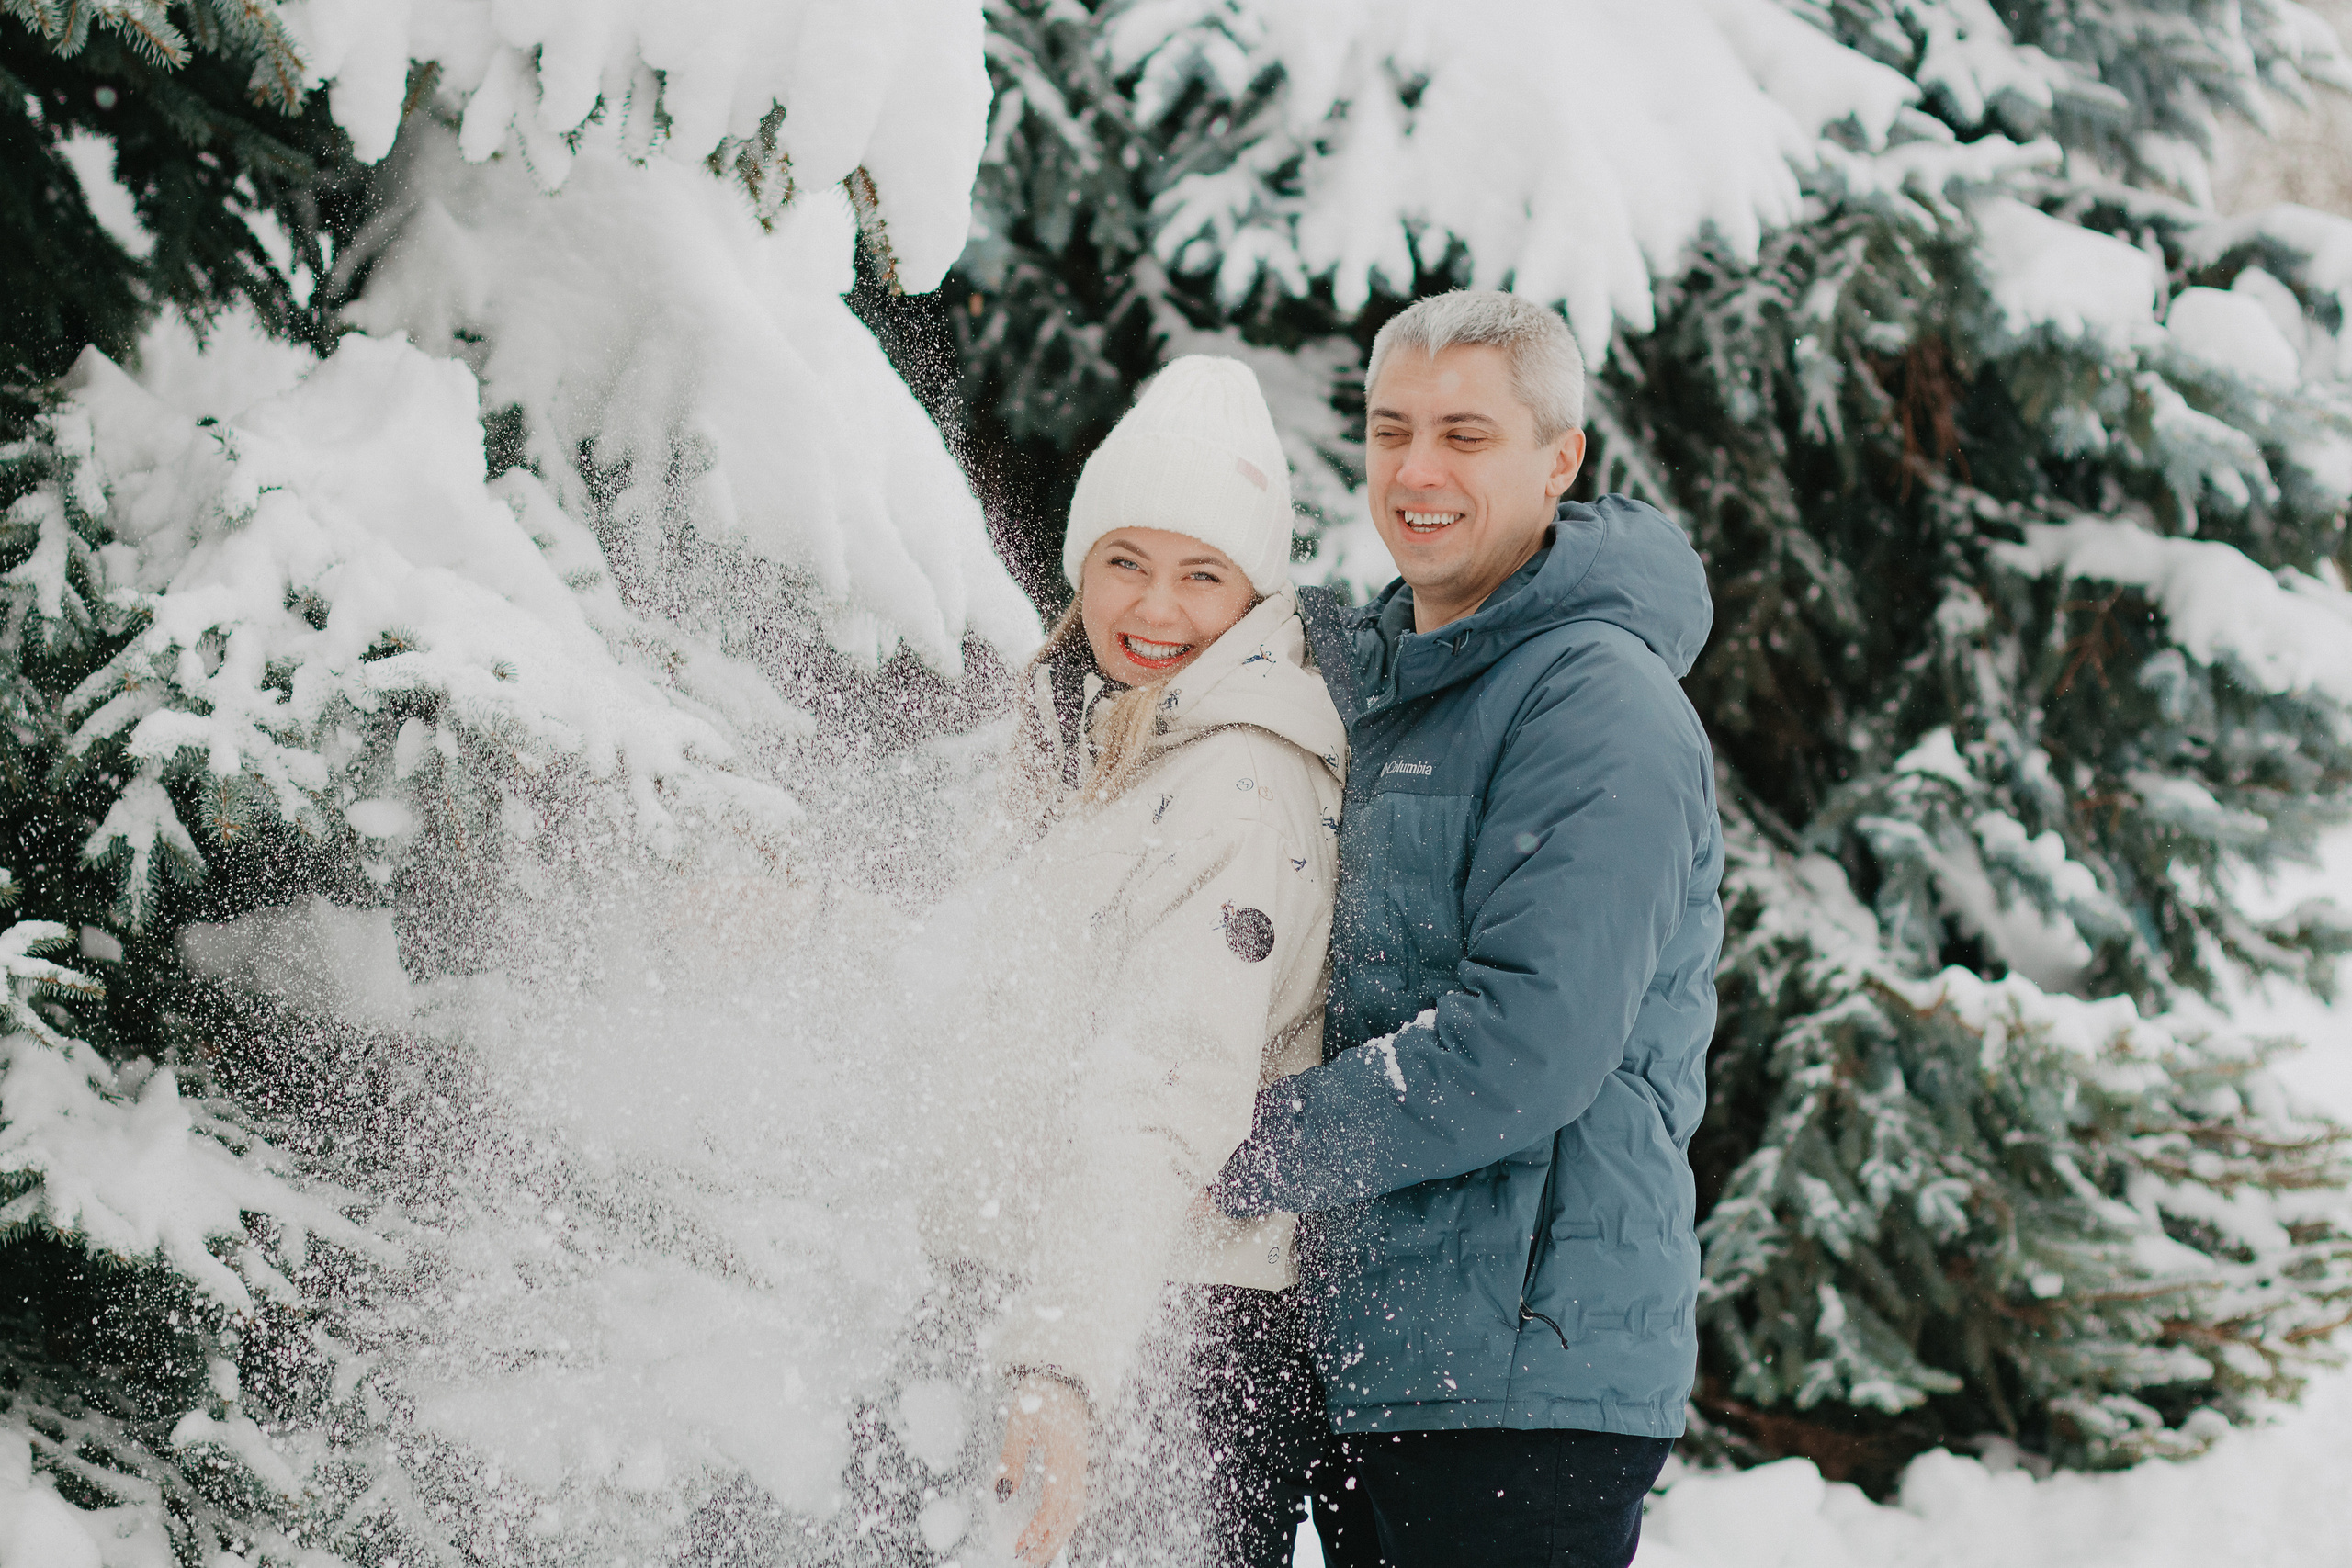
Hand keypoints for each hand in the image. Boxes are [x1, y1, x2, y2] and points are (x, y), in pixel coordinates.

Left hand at [995, 1377, 1088, 1564]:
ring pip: (1077, 1510)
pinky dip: (1065, 1519)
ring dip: (1060, 1535)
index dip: (1037, 1529)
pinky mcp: (1079, 1462)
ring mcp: (1081, 1464)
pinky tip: (1051, 1528)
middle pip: (1070, 1515)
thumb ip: (1011, 1459)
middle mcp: (1077, 1464)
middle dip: (1051, 1543)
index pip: (1054, 1505)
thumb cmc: (1039, 1395)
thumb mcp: (1019, 1424)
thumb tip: (1001, 1495)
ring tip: (1041, 1553)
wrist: (1062, 1374)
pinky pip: (1077, 1499)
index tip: (1019, 1545)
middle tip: (1030, 1562)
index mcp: (1063, 1456)